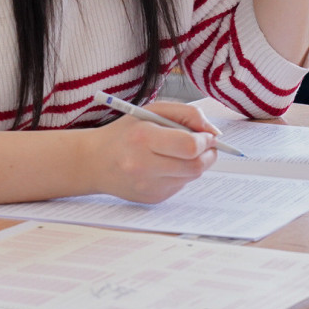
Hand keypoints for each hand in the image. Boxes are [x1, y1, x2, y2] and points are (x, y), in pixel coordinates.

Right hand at [88, 101, 220, 203]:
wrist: (94, 161)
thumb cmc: (126, 132)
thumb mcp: (152, 110)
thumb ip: (187, 114)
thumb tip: (214, 132)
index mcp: (143, 139)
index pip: (189, 146)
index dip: (206, 140)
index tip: (208, 135)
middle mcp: (144, 166)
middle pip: (195, 166)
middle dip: (208, 154)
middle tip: (206, 144)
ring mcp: (148, 186)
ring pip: (191, 177)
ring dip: (196, 163)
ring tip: (182, 152)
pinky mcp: (152, 198)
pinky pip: (180, 186)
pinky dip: (182, 174)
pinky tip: (167, 165)